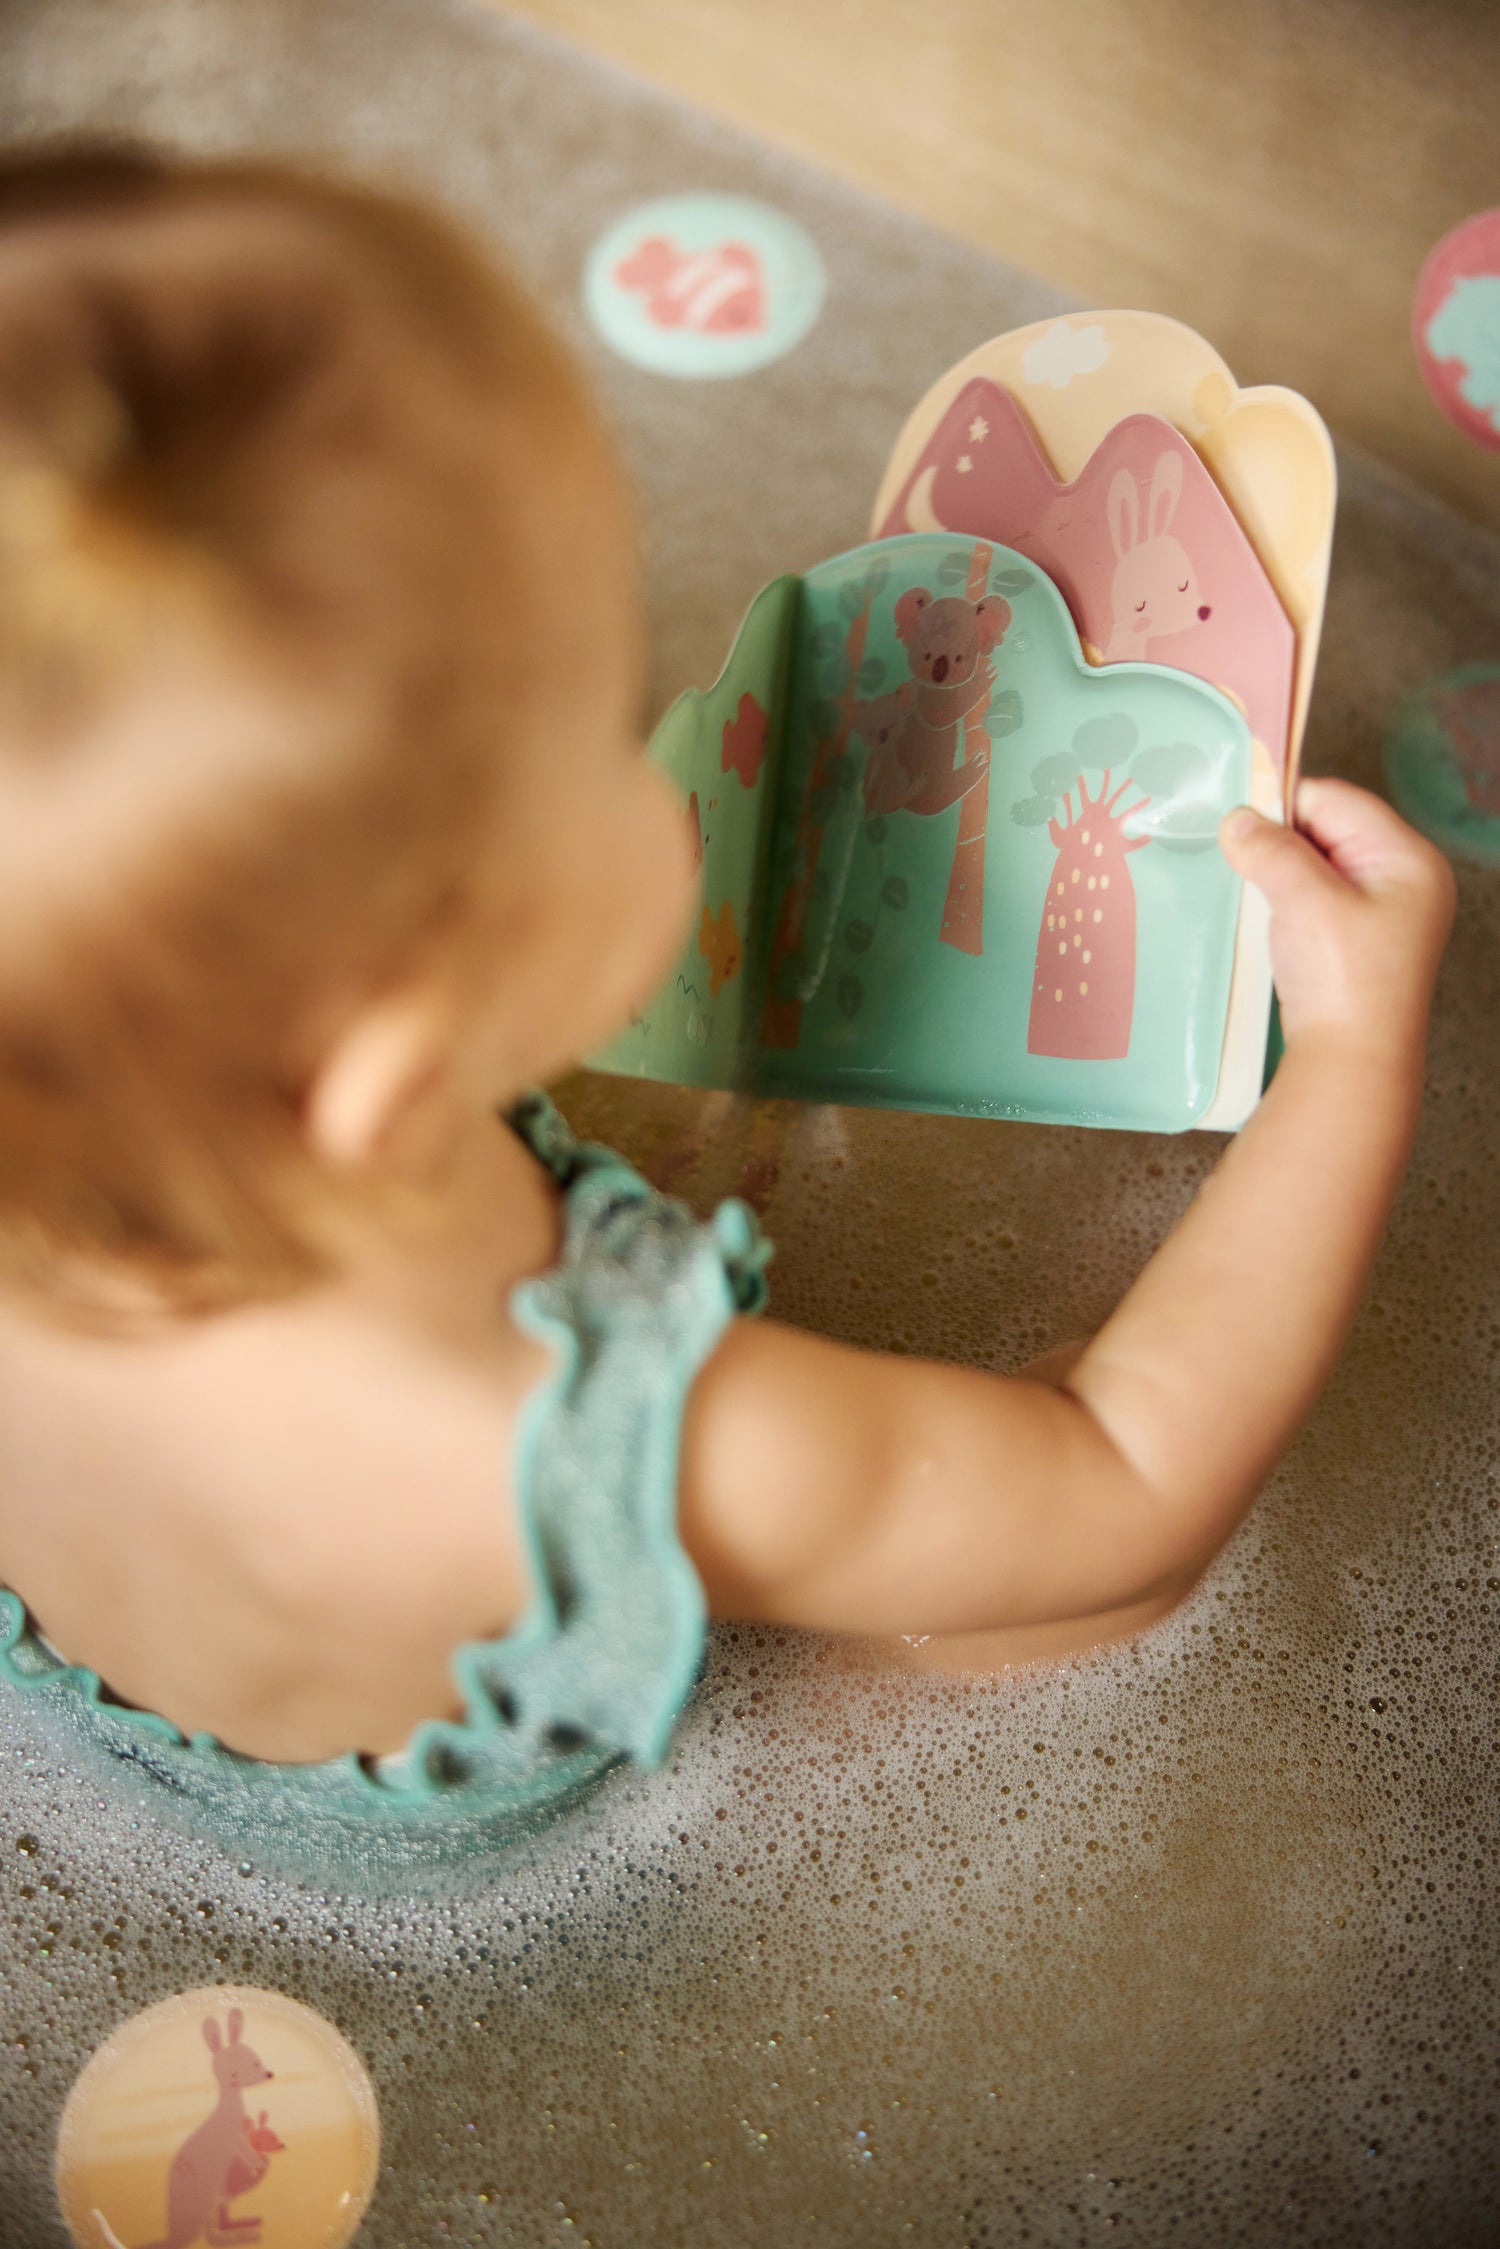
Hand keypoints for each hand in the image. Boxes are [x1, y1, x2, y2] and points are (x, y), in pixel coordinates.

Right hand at [1219, 777, 1454, 1066]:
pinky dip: (1286, 896)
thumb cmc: (1342, 979)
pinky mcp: (1357, 941)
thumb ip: (1271, 850)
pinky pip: (1317, 897)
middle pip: (1330, 829)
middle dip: (1281, 837)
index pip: (1339, 801)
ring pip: (1319, 864)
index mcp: (1408, 859)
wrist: (1350, 1062)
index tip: (1236, 815)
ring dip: (1279, 869)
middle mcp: (1404, 880)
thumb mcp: (1305, 901)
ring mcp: (1382, 912)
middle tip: (1236, 851)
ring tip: (1247, 881)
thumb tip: (1237, 819)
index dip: (1286, 802)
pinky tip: (1263, 910)